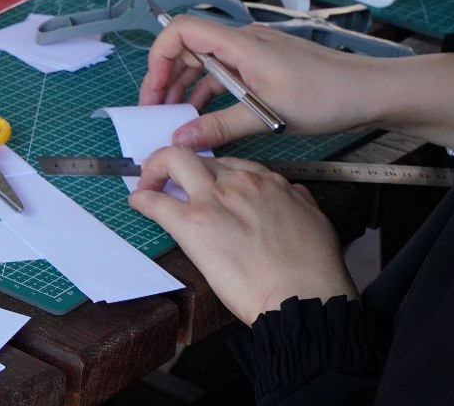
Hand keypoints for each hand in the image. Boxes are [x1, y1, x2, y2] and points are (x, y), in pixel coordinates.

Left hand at [129, 148, 354, 323]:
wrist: (302, 296)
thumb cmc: (313, 270)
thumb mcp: (316, 219)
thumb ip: (297, 201)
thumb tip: (288, 194)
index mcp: (268, 181)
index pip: (230, 163)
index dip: (212, 173)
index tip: (205, 184)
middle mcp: (238, 182)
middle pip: (198, 156)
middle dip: (179, 164)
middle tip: (169, 180)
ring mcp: (213, 199)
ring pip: (173, 161)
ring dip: (155, 169)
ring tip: (149, 184)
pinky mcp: (192, 224)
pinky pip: (155, 201)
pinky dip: (141, 198)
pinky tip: (138, 203)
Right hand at [139, 17, 389, 149]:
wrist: (369, 92)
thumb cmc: (325, 96)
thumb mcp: (267, 117)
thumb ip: (220, 127)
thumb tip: (181, 139)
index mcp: (239, 44)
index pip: (181, 31)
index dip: (160, 57)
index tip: (155, 91)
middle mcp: (243, 42)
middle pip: (189, 48)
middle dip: (167, 78)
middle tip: (157, 111)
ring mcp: (255, 53)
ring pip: (207, 63)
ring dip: (188, 87)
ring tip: (177, 118)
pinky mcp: (266, 66)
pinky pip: (227, 73)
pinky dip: (211, 92)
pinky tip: (208, 116)